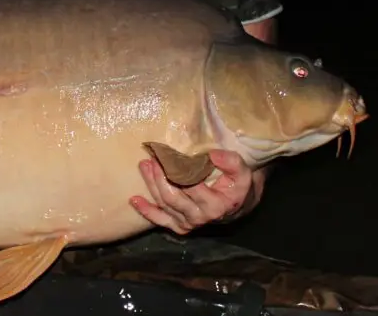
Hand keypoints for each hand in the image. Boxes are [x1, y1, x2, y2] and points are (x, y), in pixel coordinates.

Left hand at [129, 149, 263, 234]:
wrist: (239, 204)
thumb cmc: (238, 185)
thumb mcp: (243, 172)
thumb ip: (231, 162)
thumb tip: (212, 155)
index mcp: (215, 206)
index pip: (190, 186)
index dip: (177, 170)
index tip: (169, 153)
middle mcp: (200, 217)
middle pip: (172, 196)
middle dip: (160, 176)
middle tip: (153, 157)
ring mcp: (188, 223)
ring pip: (163, 204)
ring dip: (151, 184)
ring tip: (144, 165)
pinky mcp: (179, 225)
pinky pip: (160, 220)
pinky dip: (146, 210)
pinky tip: (134, 200)